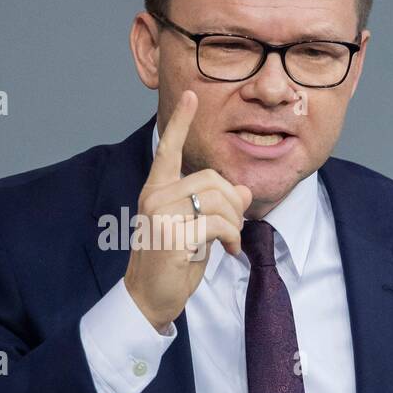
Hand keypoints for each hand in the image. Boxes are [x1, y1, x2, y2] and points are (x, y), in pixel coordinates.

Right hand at [123, 90, 252, 331]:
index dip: (182, 122)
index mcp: (156, 190)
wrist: (150, 297)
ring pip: (217, 200)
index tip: (191, 95)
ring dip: (235, 222)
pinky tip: (229, 250)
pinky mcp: (170, 235)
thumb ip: (216, 206)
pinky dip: (231, 237)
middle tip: (235, 227)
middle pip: (210, 179)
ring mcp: (160, 215)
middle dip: (233, 203)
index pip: (168, 149)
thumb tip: (242, 189)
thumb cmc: (172, 263)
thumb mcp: (198, 229)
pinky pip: (217, 223)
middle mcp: (155, 197)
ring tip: (231, 240)